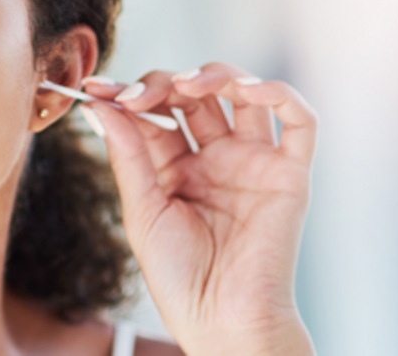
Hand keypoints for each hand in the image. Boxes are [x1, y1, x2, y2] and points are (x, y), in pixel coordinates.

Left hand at [81, 63, 316, 355]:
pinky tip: (248, 89)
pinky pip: (299, 121)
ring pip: (245, 94)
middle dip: (166, 83)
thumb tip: (101, 104)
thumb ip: (128, 155)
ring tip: (188, 85)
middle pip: (197, 96)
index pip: (157, 113)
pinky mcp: (290, 173)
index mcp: (177, 168)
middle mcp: (217, 158)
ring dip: (218, 76)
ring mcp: (254, 162)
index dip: (130, 95)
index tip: (98, 87)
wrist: (223, 322)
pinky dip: (279, 94)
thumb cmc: (181, 279)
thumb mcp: (142, 211)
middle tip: (138, 95)